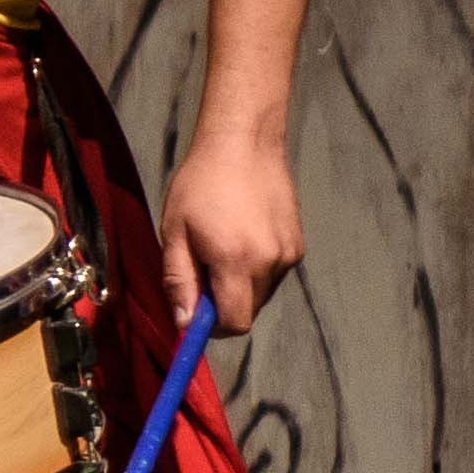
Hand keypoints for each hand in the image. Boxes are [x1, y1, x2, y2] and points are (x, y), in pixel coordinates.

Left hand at [161, 127, 303, 331]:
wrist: (244, 145)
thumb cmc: (200, 185)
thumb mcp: (175, 233)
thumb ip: (179, 281)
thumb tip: (183, 324)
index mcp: (237, 262)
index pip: (235, 323)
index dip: (212, 327)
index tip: (194, 312)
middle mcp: (271, 262)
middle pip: (248, 310)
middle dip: (222, 303)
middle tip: (201, 268)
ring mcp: (290, 254)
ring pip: (261, 293)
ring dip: (239, 285)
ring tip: (220, 245)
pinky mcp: (298, 244)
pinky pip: (273, 274)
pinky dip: (255, 269)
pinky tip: (241, 237)